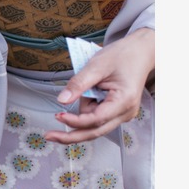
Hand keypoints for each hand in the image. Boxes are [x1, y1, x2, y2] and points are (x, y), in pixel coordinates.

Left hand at [46, 28, 153, 143]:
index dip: (75, 121)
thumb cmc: (121, 56)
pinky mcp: (116, 113)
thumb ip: (78, 84)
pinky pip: (97, 119)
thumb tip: (62, 100)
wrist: (140, 52)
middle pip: (94, 132)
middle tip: (48, 136)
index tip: (57, 116)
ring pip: (94, 127)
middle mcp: (125, 113)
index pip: (96, 120)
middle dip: (71, 136)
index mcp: (124, 101)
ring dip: (79, 118)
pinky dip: (86, 112)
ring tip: (88, 88)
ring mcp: (122, 114)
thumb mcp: (96, 66)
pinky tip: (89, 94)